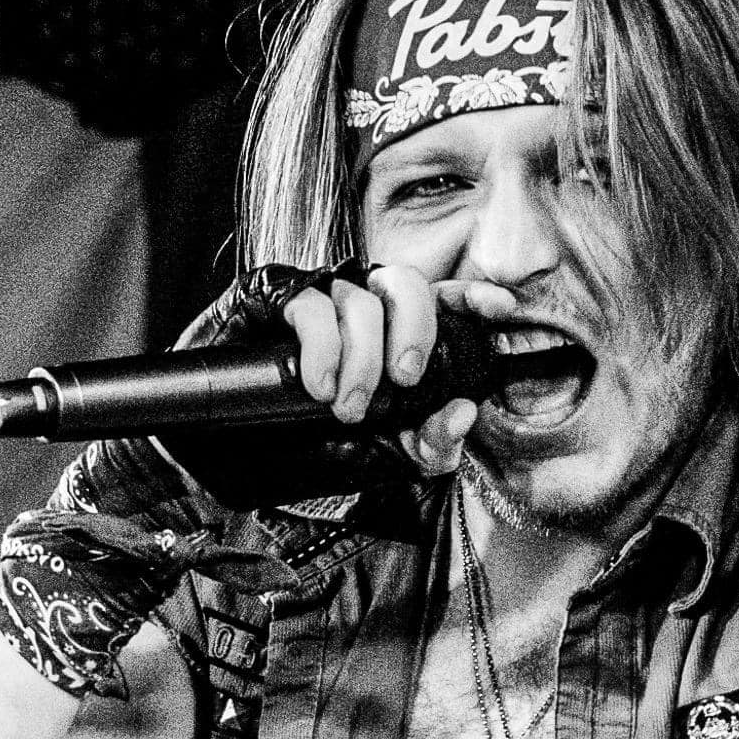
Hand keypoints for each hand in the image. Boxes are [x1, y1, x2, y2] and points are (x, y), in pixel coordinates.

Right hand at [275, 262, 479, 476]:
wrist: (238, 451)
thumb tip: (463, 414)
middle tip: (406, 380)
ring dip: (362, 361)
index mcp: (395, 333)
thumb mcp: (384, 454)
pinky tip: (320, 386)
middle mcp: (363, 305)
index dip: (472, 297)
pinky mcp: (277, 298)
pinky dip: (323, 350)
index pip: (442, 299)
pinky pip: (312, 307)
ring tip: (346, 408)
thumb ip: (431, 444)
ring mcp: (321, 296)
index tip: (500, 309)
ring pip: (361, 300)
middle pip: (407, 285)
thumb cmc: (312, 442)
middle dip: (415, 332)